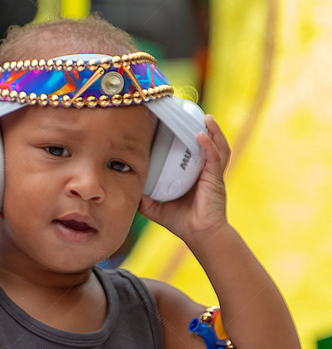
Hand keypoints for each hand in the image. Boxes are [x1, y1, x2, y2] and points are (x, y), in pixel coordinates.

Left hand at [139, 115, 230, 247]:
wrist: (200, 236)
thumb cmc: (183, 222)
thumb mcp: (158, 209)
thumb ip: (145, 200)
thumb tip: (130, 190)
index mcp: (195, 174)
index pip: (194, 150)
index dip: (191, 135)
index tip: (181, 122)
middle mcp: (206, 171)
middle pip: (209, 143)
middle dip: (205, 127)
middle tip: (195, 112)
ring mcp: (213, 175)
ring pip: (217, 147)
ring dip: (213, 131)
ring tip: (205, 117)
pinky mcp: (216, 180)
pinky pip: (214, 159)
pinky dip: (209, 146)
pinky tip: (201, 136)